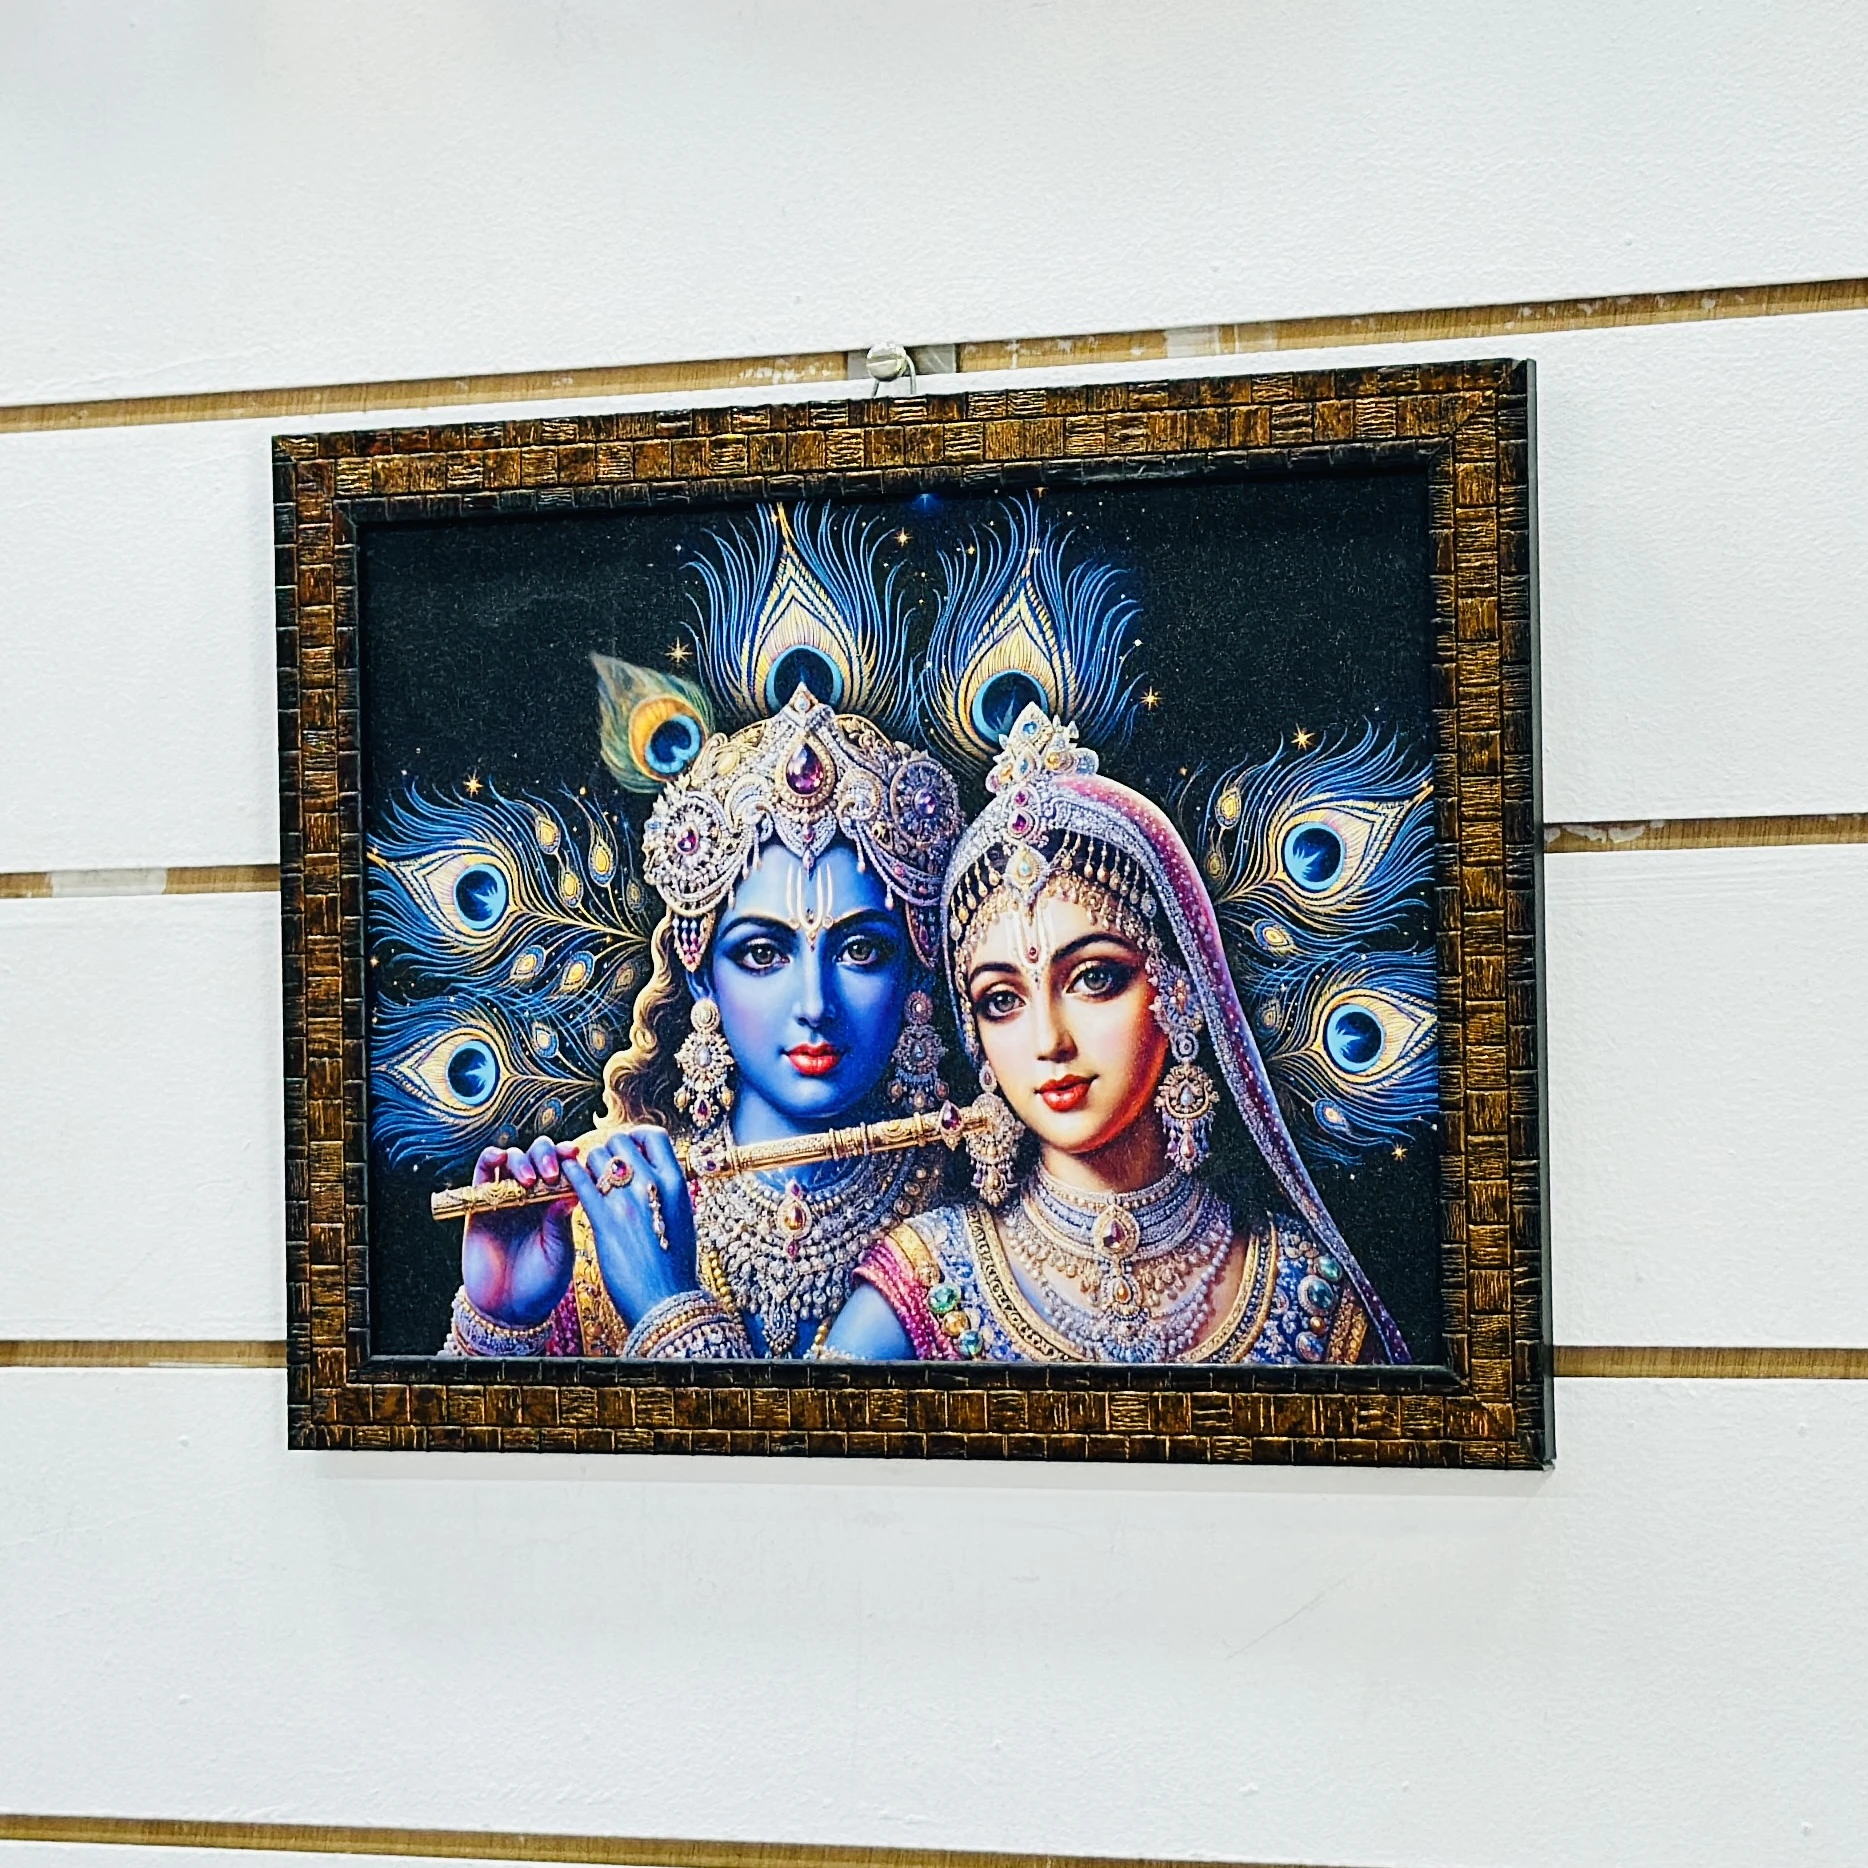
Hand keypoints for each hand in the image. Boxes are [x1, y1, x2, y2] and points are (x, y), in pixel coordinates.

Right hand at [460, 1136, 580, 1326]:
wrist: (508, 1311)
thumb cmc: (542, 1285)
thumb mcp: (559, 1255)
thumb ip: (561, 1223)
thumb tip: (572, 1191)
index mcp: (558, 1203)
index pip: (566, 1167)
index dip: (570, 1157)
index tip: (577, 1157)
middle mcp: (534, 1195)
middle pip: (540, 1155)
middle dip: (547, 1155)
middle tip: (551, 1173)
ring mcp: (507, 1198)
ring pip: (512, 1158)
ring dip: (522, 1158)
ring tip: (529, 1179)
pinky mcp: (479, 1205)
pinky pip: (482, 1174)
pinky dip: (489, 1159)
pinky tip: (497, 1159)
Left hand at [562, 1126, 698, 1323]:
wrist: (666, 1300)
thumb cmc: (675, 1264)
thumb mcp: (682, 1218)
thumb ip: (668, 1192)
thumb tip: (656, 1175)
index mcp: (676, 1182)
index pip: (653, 1136)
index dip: (635, 1137)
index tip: (628, 1148)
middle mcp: (652, 1184)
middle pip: (621, 1142)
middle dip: (608, 1149)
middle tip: (602, 1166)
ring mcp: (627, 1201)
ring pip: (597, 1158)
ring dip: (588, 1164)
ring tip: (587, 1178)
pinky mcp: (604, 1220)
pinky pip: (580, 1183)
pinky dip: (571, 1176)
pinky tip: (567, 1181)